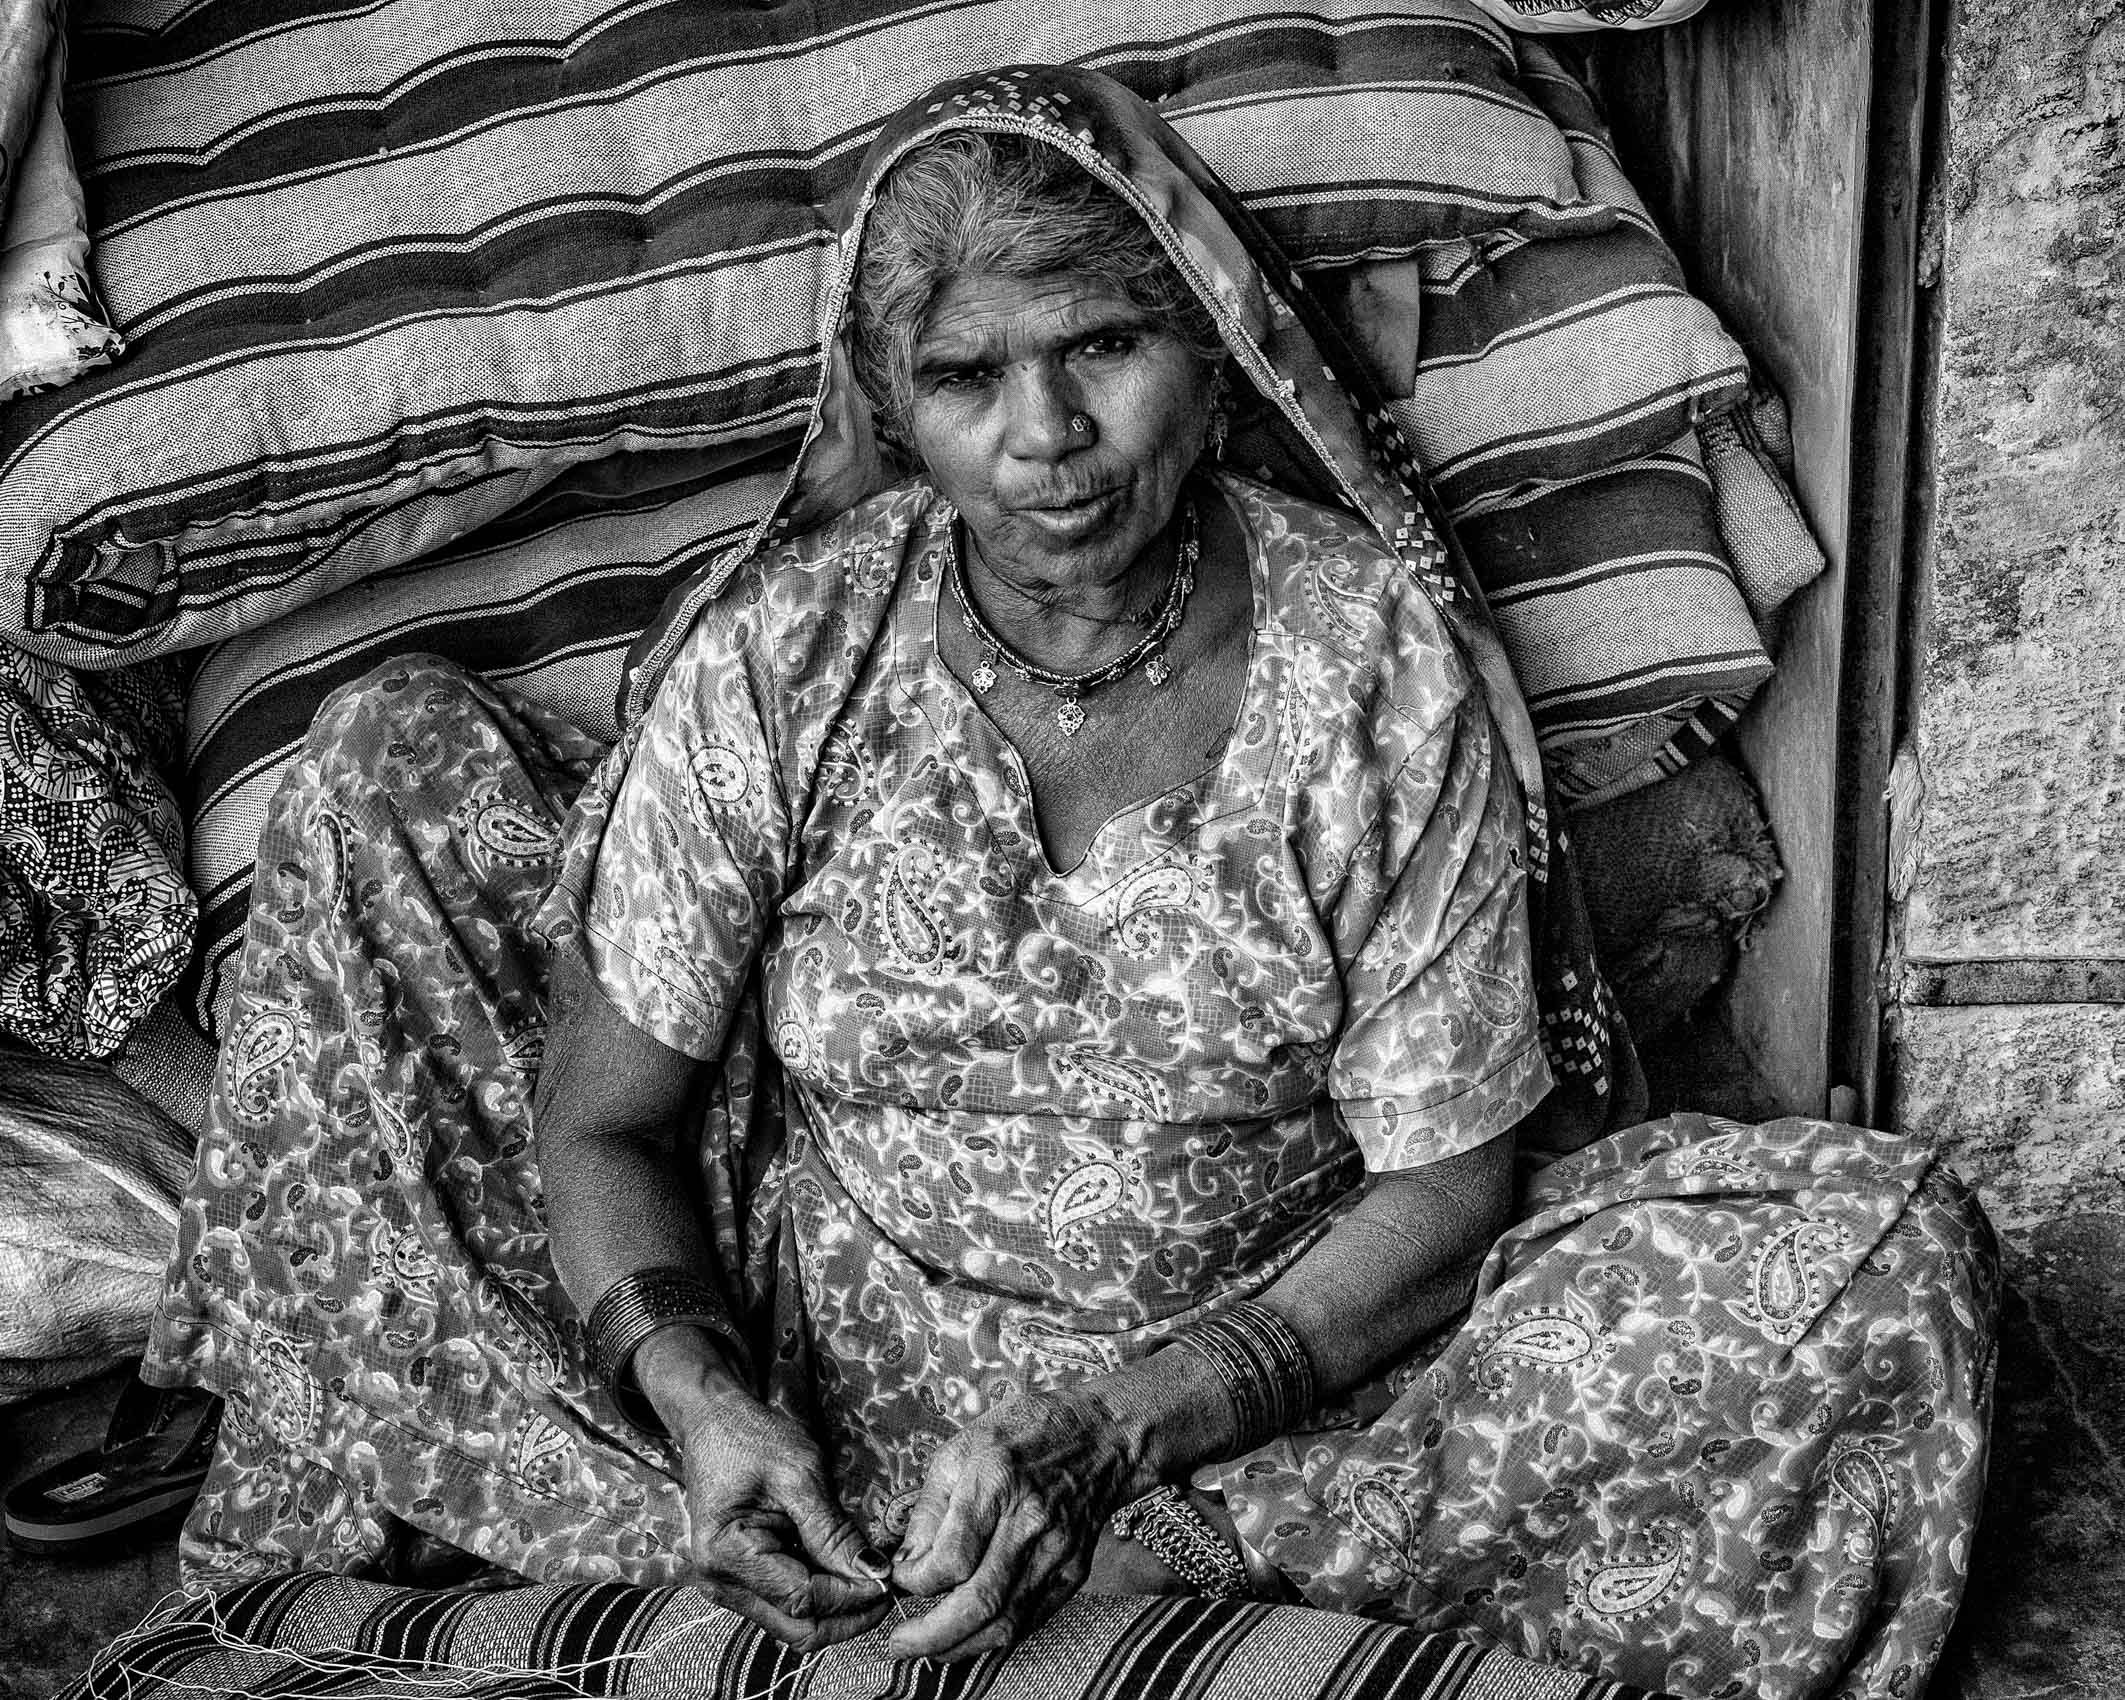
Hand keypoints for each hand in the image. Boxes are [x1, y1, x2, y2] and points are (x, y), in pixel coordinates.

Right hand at [643, 1331, 893, 1651]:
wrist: (713, 1423)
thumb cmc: (750, 1438)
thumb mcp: (799, 1474)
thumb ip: (833, 1531)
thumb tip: (873, 1574)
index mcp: (727, 1555)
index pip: (803, 1599)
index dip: (852, 1596)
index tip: (889, 1580)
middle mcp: (721, 1583)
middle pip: (798, 1627)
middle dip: (848, 1616)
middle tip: (888, 1589)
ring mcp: (729, 1586)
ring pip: (794, 1623)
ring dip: (837, 1610)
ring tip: (872, 1577)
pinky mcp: (742, 1580)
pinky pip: (786, 1604)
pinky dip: (821, 1596)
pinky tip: (846, 1570)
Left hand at [889, 1389, 1134, 1661]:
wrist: (1102, 1435)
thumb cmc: (1026, 1431)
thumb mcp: (962, 1446)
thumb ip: (929, 1507)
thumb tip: (906, 1561)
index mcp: (996, 1480)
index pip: (951, 1558)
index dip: (917, 1581)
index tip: (901, 1579)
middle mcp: (1030, 1520)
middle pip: (979, 1602)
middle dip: (932, 1635)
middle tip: (900, 1644)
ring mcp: (1057, 1550)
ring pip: (1006, 1621)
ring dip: (961, 1646)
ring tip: (929, 1650)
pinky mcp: (1073, 1570)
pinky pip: (1031, 1619)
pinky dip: (996, 1637)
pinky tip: (969, 1636)